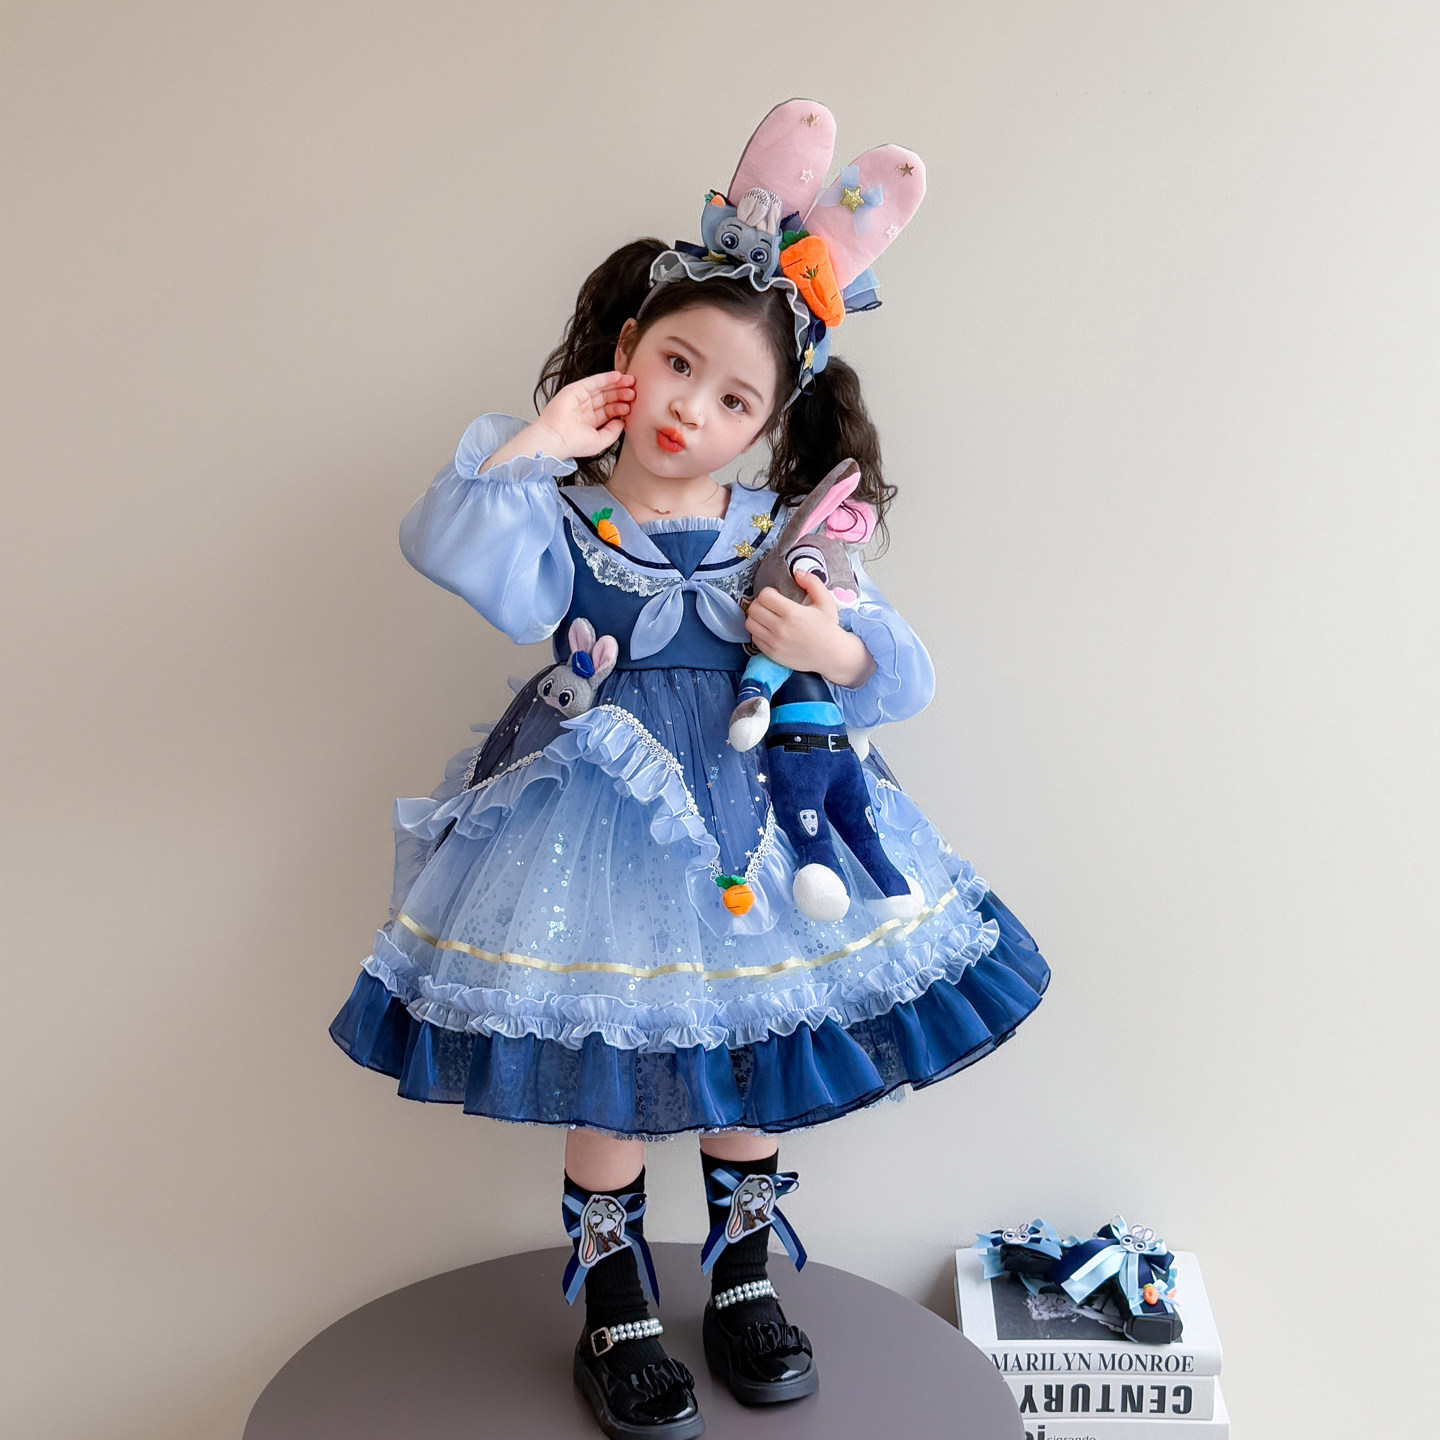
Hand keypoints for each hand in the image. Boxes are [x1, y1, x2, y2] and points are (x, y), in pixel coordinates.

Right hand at [478, 371, 634, 473]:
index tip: (633, 405)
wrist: (557, 438)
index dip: (621, 407)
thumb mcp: (601, 441)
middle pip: (607, 398)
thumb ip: (613, 431)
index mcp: (591, 422)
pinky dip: (605, 378)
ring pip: (602, 389)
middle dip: (621, 394)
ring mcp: (580, 399)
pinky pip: (593, 381)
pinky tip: (617, 376)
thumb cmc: (574, 443)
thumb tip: (623, 422)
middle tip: (634, 392)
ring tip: (630, 382)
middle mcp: (585, 410)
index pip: (609, 411)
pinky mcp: (574, 390)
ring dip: (616, 385)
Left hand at [744, 569, 875, 685]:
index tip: (777, 595)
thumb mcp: (825, 601)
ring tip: (767, 617)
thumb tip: (796, 572)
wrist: (831, 655)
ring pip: (750, 623)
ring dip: (756, 617)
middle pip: (754, 608)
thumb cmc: (828, 627)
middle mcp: (780, 628)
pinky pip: (754, 638)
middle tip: (771, 605)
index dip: (769, 592)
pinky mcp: (772, 654)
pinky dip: (758, 632)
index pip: (765, 596)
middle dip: (760, 603)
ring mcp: (775, 643)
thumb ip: (812, 582)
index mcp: (792, 613)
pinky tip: (769, 630)